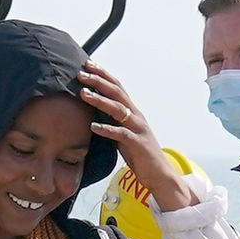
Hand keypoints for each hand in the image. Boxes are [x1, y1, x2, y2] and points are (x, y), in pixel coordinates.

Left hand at [76, 61, 186, 210]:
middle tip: (81, 73)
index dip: (103, 75)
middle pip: (117, 93)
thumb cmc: (138, 154)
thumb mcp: (122, 133)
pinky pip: (121, 134)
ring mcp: (138, 129)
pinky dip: (107, 129)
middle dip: (98, 81)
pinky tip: (93, 126)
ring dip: (100, 100)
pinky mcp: (138, 144)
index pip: (117, 88)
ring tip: (83, 94)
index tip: (87, 64)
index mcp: (132, 112)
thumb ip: (112, 121)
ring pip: (118, 109)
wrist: (159, 174)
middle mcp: (136, 116)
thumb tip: (93, 111)